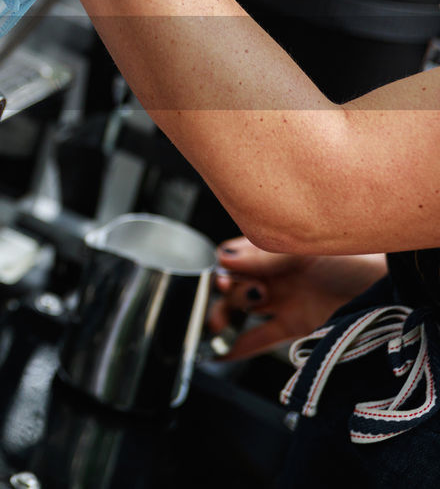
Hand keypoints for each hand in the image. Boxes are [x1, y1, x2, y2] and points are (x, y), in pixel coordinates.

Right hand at [208, 237, 386, 360]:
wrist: (386, 292)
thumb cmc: (352, 260)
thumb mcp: (304, 251)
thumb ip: (263, 257)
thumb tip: (224, 258)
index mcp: (274, 250)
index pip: (235, 256)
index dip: (225, 266)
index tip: (224, 274)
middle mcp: (275, 274)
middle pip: (234, 285)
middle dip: (224, 292)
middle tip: (229, 297)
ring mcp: (283, 301)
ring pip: (242, 310)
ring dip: (225, 318)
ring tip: (216, 327)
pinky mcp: (294, 326)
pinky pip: (260, 337)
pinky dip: (241, 346)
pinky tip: (223, 353)